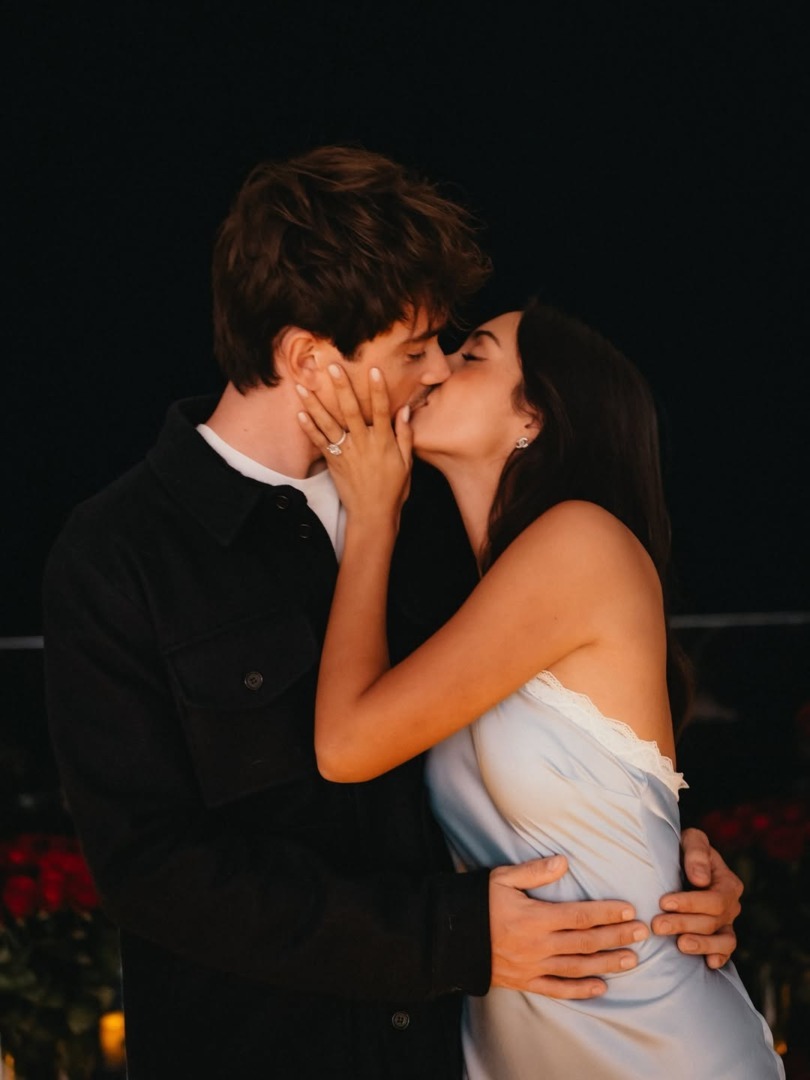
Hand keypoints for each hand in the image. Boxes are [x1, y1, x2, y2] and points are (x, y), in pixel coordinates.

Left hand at [297, 365, 412, 526]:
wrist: (372, 514)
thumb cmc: (393, 489)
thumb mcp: (407, 462)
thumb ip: (404, 435)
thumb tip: (405, 410)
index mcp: (383, 442)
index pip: (381, 410)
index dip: (377, 390)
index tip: (373, 370)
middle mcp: (363, 443)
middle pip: (351, 411)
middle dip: (342, 388)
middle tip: (332, 367)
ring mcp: (346, 452)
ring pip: (329, 424)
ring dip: (315, 404)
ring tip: (303, 386)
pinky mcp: (333, 462)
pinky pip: (319, 442)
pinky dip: (309, 428)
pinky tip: (300, 414)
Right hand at [489, 856, 648, 998]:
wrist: (451, 937)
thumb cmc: (478, 902)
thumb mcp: (502, 879)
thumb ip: (534, 871)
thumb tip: (563, 861)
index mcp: (535, 918)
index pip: (580, 915)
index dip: (606, 914)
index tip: (628, 911)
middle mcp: (539, 945)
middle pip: (585, 942)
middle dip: (616, 937)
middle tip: (642, 933)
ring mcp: (533, 966)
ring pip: (578, 967)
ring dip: (607, 963)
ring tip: (632, 960)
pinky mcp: (526, 981)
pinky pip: (558, 989)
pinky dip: (581, 990)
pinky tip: (601, 987)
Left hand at [652, 827, 742, 968]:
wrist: (682, 860)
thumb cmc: (685, 848)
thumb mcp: (692, 840)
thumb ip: (697, 854)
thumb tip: (700, 880)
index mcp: (728, 882)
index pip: (714, 899)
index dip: (690, 903)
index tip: (664, 902)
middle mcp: (731, 905)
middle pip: (713, 921)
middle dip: (684, 923)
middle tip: (657, 925)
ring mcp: (727, 923)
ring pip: (724, 940)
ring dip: (701, 944)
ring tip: (680, 945)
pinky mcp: (719, 936)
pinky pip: (725, 951)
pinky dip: (719, 958)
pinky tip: (707, 964)